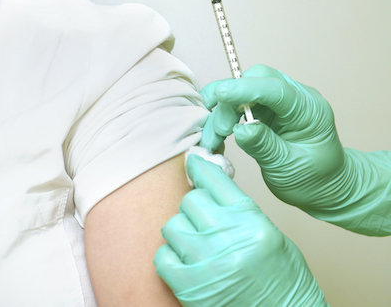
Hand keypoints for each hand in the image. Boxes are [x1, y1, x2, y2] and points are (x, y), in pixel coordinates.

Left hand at [154, 155, 325, 306]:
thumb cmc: (284, 283)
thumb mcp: (273, 237)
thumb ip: (241, 211)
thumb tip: (211, 186)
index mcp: (252, 222)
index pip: (215, 181)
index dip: (201, 169)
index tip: (193, 162)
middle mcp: (227, 238)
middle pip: (191, 201)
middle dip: (196, 209)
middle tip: (206, 224)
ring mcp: (206, 262)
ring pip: (173, 226)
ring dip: (183, 233)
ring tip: (199, 246)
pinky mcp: (189, 287)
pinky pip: (162, 256)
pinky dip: (171, 258)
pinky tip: (187, 263)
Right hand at [199, 65, 344, 211]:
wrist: (325, 187)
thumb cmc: (314, 180)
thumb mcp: (288, 168)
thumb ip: (265, 147)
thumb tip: (242, 129)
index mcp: (309, 111)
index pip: (275, 89)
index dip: (245, 89)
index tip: (219, 95)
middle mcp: (295, 98)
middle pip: (255, 80)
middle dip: (230, 101)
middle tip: (220, 131)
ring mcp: (280, 102)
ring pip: (242, 90)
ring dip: (223, 112)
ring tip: (213, 140)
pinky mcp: (266, 109)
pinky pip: (240, 103)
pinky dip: (225, 116)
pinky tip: (218, 135)